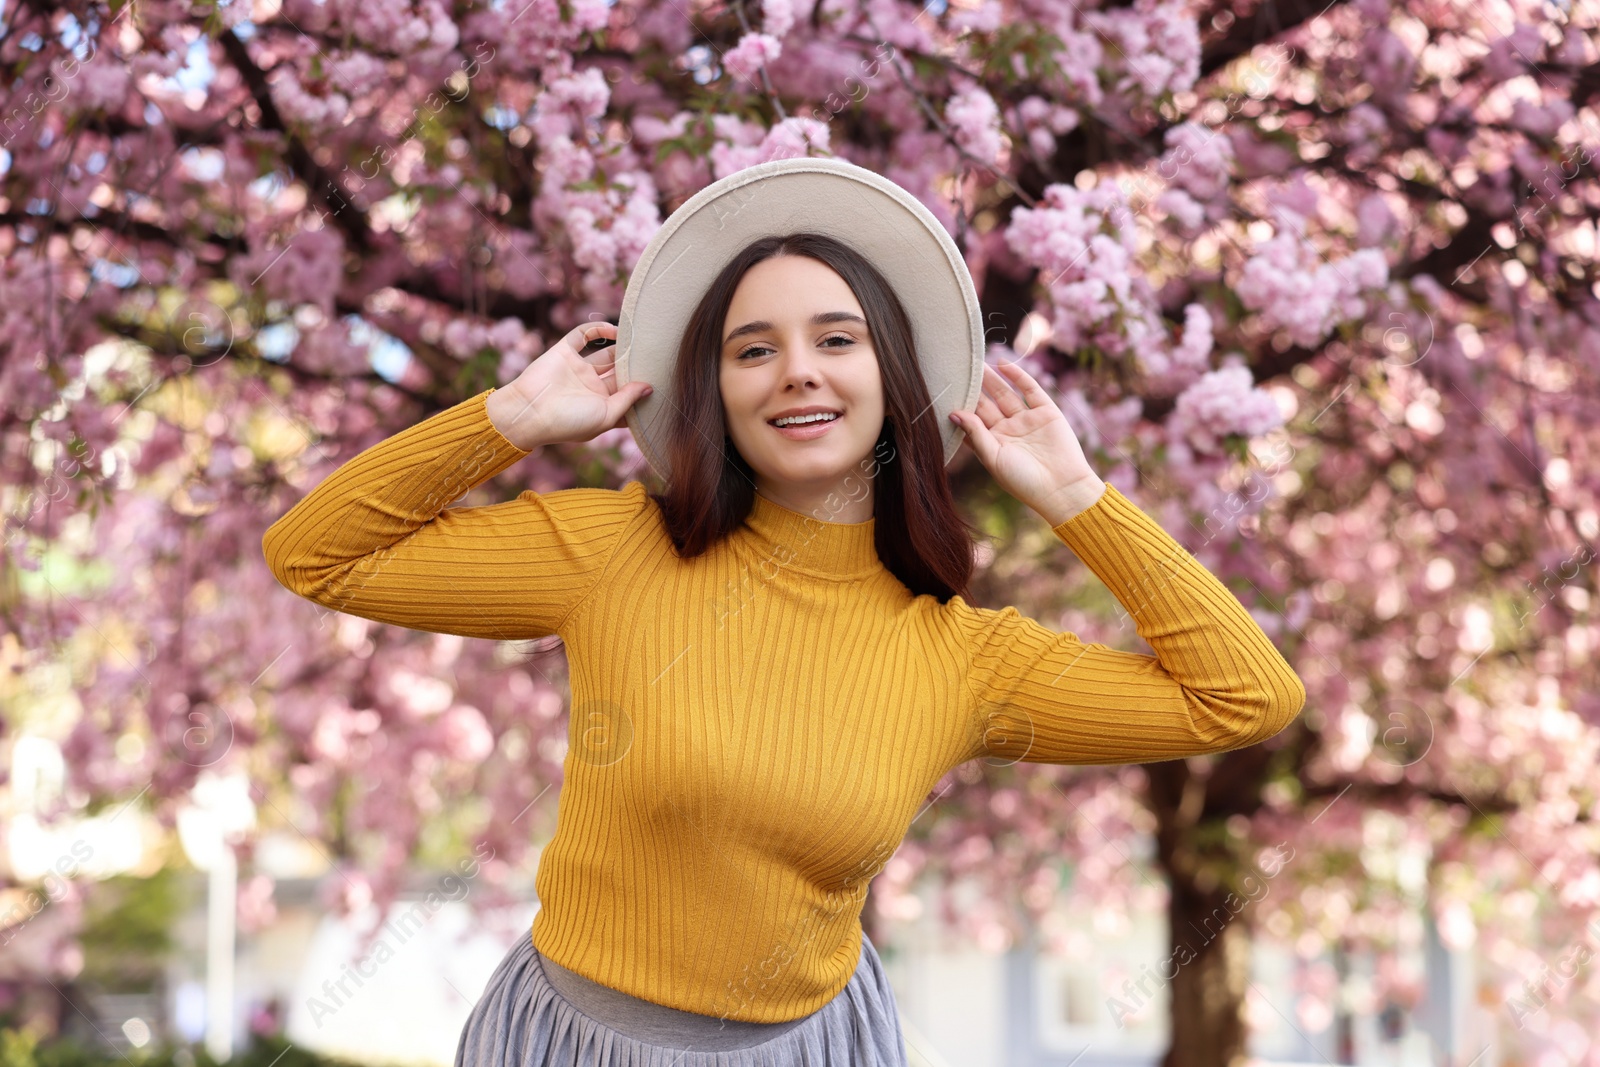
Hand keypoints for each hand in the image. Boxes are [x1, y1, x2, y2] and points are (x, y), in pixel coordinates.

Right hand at [487, 322, 652, 448]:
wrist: (528, 411)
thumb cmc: (568, 423)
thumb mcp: (605, 416)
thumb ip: (628, 400)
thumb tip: (649, 387)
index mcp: (602, 406)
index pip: (629, 395)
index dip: (643, 389)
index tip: (663, 381)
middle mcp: (592, 387)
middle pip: (621, 371)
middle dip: (636, 365)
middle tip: (657, 354)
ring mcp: (579, 369)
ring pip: (607, 353)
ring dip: (623, 346)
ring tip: (641, 339)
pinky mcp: (565, 352)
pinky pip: (584, 335)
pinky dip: (599, 329)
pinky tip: (615, 330)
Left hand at [949, 359, 1105, 524]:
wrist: (1062, 488)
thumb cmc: (1024, 481)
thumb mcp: (994, 458)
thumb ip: (975, 433)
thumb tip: (953, 413)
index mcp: (993, 443)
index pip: (973, 420)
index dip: (961, 405)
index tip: (945, 389)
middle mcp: (1009, 430)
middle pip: (987, 404)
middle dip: (974, 387)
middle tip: (958, 368)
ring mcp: (1027, 420)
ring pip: (1005, 393)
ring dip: (991, 378)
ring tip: (975, 362)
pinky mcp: (1046, 412)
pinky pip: (1030, 389)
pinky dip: (1017, 376)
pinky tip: (1002, 364)